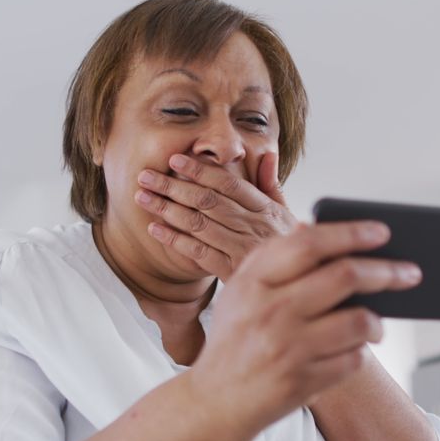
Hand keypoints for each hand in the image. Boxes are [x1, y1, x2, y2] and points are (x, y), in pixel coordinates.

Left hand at [135, 151, 297, 280]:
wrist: (296, 285)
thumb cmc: (287, 245)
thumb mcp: (287, 213)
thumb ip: (272, 184)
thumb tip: (267, 154)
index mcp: (264, 209)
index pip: (228, 184)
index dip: (199, 170)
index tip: (174, 160)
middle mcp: (252, 226)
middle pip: (207, 201)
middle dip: (173, 186)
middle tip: (146, 176)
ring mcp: (241, 249)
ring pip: (199, 224)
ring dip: (167, 209)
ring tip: (143, 198)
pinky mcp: (230, 271)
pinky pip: (198, 253)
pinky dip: (175, 239)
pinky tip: (155, 229)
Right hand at [186, 221, 422, 429]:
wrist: (214, 402)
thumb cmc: (236, 338)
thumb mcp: (241, 291)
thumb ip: (274, 259)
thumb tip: (317, 229)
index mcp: (253, 281)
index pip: (309, 244)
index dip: (351, 233)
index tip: (383, 231)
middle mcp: (270, 311)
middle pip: (345, 276)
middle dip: (386, 272)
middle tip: (409, 272)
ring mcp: (287, 349)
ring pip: (359, 321)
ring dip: (377, 321)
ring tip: (377, 323)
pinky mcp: (302, 382)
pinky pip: (353, 359)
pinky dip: (360, 352)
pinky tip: (353, 350)